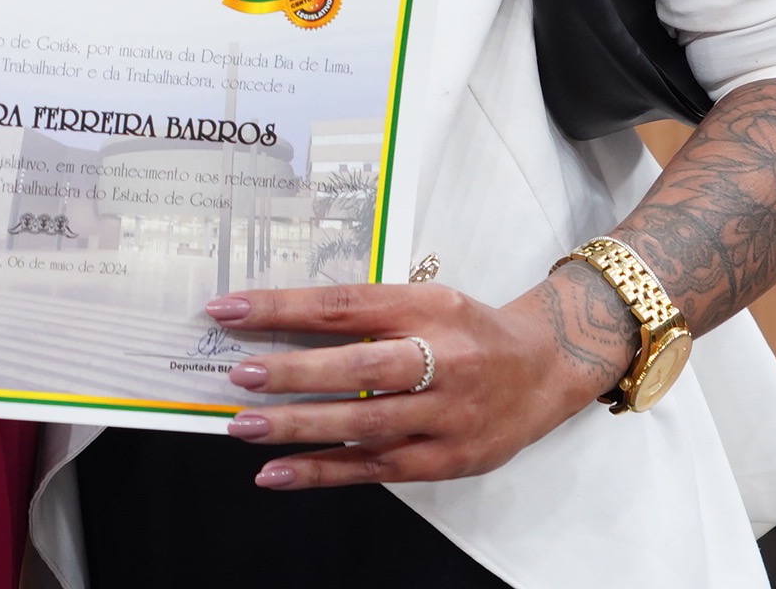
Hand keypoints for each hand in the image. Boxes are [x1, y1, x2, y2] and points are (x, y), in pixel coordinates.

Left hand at [203, 272, 638, 487]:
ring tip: (244, 428)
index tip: (229, 310)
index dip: (284, 308)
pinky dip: (322, 473)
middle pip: (361, 368)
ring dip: (300, 429)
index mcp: (428, 308)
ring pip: (365, 426)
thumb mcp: (425, 301)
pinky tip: (276, 473)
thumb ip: (366, 312)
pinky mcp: (448, 461)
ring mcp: (448, 417)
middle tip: (239, 375)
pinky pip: (376, 469)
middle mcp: (442, 361)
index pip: (346, 305)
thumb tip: (278, 324)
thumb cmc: (469, 330)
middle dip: (295, 373)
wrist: (546, 370)